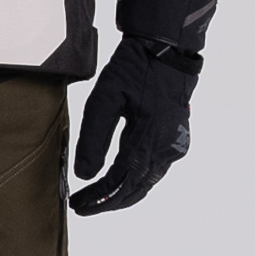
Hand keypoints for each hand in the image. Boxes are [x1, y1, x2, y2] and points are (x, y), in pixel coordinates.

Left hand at [70, 0, 215, 214]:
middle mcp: (166, 148)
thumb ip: (94, 138)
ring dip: (121, 193)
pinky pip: (154, 171)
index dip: (99, 198)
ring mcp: (174, 145)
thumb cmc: (135, 68)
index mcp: (148, 139)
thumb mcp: (105, 98)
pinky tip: (119, 181)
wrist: (168, 49)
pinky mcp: (176, 140)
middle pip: (135, 189)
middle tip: (82, 206)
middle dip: (108, 202)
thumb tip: (85, 175)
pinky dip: (135, 181)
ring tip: (96, 198)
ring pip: (146, 183)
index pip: (120, 182)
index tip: (78, 204)